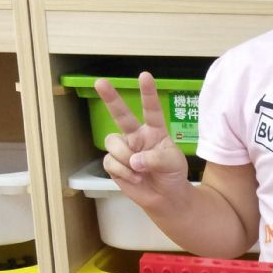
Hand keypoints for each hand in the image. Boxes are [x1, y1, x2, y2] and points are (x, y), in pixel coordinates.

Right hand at [94, 72, 188, 208]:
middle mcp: (136, 135)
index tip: (145, 75)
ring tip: (140, 171)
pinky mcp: (113, 164)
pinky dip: (123, 172)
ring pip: (112, 143)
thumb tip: (133, 160)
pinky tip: (135, 179)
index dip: (148, 93)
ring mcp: (123, 148)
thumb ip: (155, 158)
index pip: (151, 109)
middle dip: (110, 98)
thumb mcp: (172, 163)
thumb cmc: (172, 174)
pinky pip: (110, 162)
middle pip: (121, 115)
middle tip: (100, 82)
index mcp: (154, 130)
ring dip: (125, 158)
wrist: (165, 197)